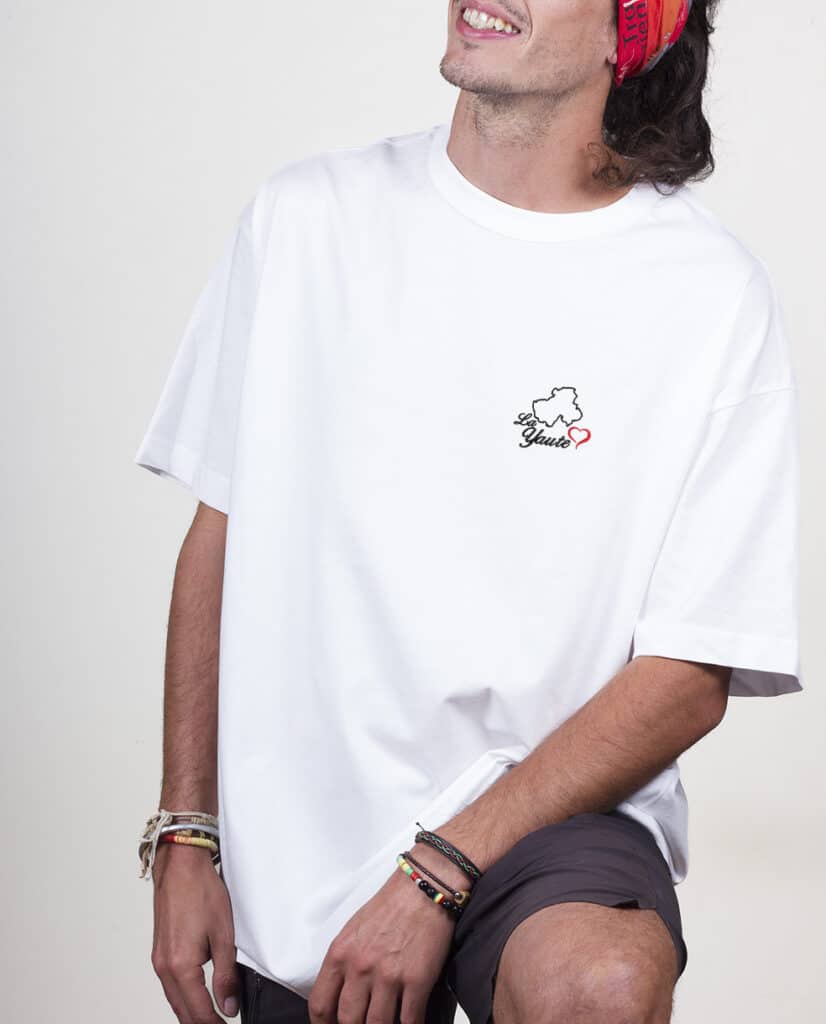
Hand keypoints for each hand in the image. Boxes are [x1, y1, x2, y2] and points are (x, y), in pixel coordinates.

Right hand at [150, 843, 239, 1021]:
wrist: (180, 865)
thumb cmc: (201, 891)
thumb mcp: (224, 934)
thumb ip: (226, 974)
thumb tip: (228, 1005)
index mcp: (181, 965)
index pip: (198, 1012)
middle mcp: (164, 967)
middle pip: (182, 1012)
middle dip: (201, 1023)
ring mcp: (159, 959)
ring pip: (174, 1000)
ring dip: (191, 1013)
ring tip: (211, 1018)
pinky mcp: (159, 951)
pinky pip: (170, 985)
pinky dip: (183, 997)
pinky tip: (194, 998)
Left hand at [308, 848, 466, 1023]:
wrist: (424, 887)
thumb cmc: (391, 905)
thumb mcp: (354, 929)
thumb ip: (344, 963)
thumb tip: (342, 996)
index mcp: (340, 953)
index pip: (320, 1004)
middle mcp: (360, 967)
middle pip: (348, 1021)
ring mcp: (389, 976)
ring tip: (387, 1021)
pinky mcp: (417, 980)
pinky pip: (410, 1021)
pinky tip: (409, 1023)